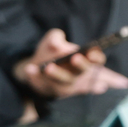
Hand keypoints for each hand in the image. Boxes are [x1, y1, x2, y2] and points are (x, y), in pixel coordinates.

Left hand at [12, 28, 127, 99]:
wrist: (38, 67)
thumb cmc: (52, 50)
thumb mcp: (53, 38)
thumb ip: (56, 37)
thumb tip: (57, 44)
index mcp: (85, 61)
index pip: (97, 60)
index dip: (96, 57)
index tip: (91, 53)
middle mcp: (78, 74)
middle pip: (83, 71)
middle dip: (81, 65)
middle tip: (75, 58)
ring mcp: (65, 84)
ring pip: (64, 81)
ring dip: (57, 74)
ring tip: (48, 67)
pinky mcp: (49, 89)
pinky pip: (41, 84)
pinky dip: (35, 76)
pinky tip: (30, 69)